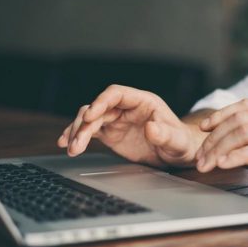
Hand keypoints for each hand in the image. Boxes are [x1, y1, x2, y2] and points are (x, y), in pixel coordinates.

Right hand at [57, 85, 205, 166]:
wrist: (178, 153)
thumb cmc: (181, 142)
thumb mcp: (177, 140)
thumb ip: (165, 134)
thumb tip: (151, 128)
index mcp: (142, 101)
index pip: (116, 94)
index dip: (101, 102)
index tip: (90, 115)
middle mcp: (126, 108)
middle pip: (98, 108)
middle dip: (84, 123)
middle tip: (77, 141)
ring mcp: (117, 120)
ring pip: (90, 119)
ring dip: (78, 131)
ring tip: (71, 149)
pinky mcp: (111, 133)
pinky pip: (90, 131)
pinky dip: (77, 136)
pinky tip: (66, 144)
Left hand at [195, 99, 247, 199]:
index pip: (245, 106)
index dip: (221, 114)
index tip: (205, 126)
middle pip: (238, 120)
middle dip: (214, 138)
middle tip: (200, 156)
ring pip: (243, 134)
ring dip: (219, 149)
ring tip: (206, 165)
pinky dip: (236, 157)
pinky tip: (224, 165)